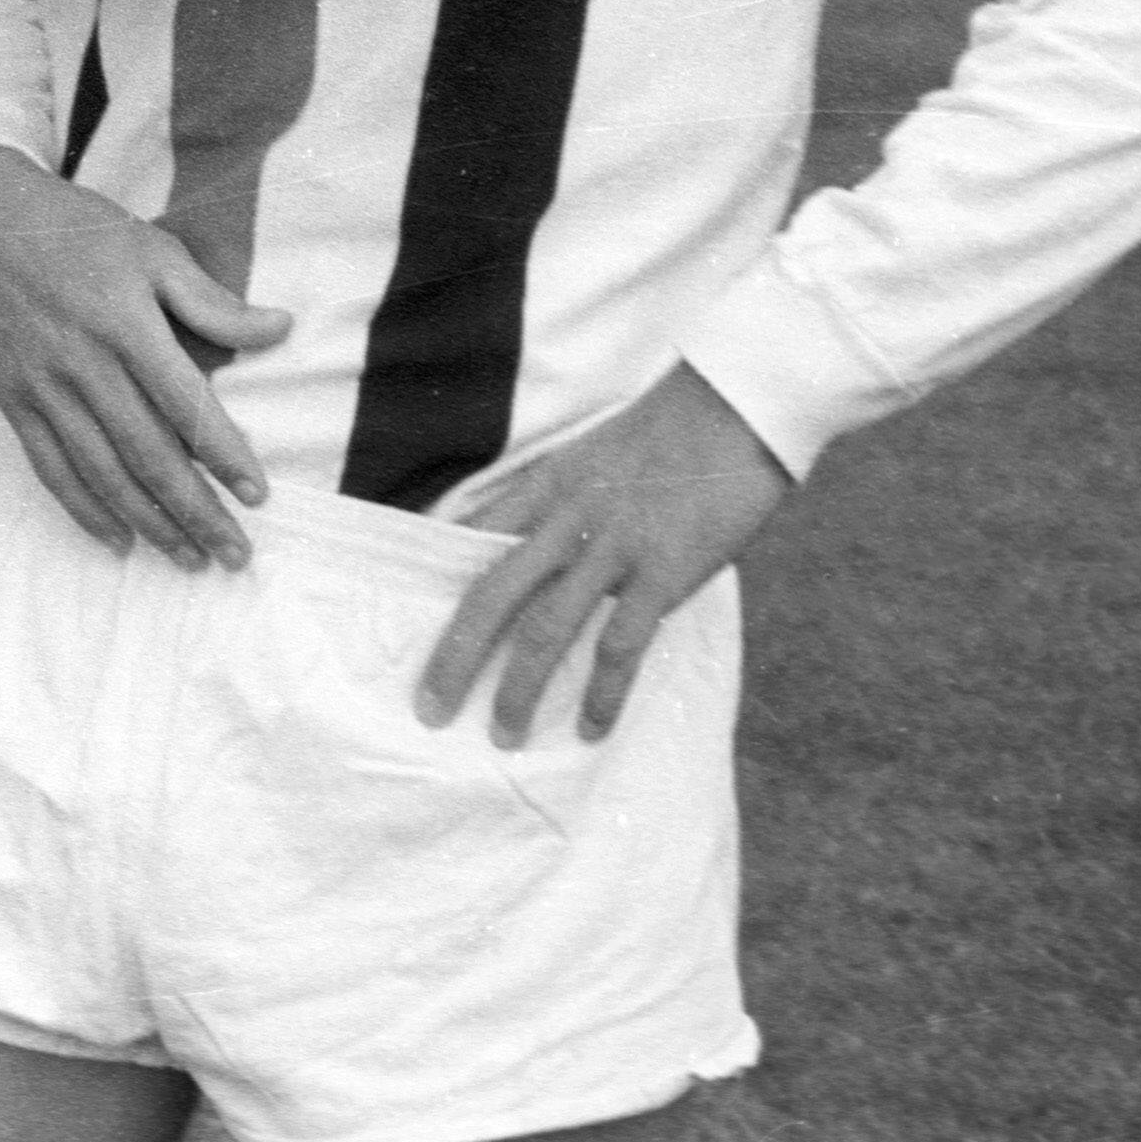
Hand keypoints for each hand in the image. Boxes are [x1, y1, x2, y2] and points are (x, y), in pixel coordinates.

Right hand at [0, 146, 293, 565]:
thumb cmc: (81, 234)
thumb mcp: (154, 250)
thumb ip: (213, 301)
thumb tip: (281, 330)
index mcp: (124, 322)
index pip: (184, 404)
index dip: (224, 454)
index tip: (258, 496)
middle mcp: (82, 361)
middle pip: (147, 453)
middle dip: (196, 511)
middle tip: (235, 553)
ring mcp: (42, 385)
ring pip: (101, 471)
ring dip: (149, 522)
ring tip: (189, 558)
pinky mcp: (13, 400)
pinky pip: (51, 467)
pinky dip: (85, 510)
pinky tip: (118, 540)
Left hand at [417, 367, 794, 745]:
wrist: (735, 406)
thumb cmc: (670, 433)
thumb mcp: (592, 455)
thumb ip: (557, 499)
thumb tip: (529, 541)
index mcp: (541, 487)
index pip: (467, 542)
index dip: (433, 588)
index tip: (405, 630)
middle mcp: (562, 520)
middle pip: (488, 596)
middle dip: (453, 657)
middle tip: (430, 707)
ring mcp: (611, 547)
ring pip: (544, 629)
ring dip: (518, 689)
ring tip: (503, 736)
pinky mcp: (663, 571)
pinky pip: (621, 644)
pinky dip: (602, 691)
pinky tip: (591, 727)